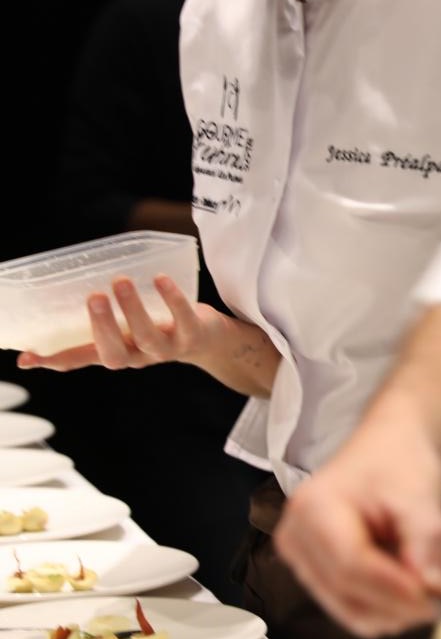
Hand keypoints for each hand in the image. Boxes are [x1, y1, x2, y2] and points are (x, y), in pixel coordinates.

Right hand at [18, 276, 227, 371]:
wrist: (215, 343)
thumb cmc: (160, 327)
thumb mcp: (128, 327)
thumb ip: (104, 318)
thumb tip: (72, 291)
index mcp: (116, 351)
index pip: (80, 360)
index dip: (54, 360)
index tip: (27, 357)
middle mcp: (137, 356)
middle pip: (114, 355)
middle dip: (101, 327)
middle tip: (93, 297)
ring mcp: (166, 349)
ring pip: (147, 338)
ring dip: (133, 309)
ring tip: (120, 281)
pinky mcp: (193, 336)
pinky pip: (183, 320)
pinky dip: (172, 299)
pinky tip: (160, 278)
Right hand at [275, 417, 440, 637]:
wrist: (384, 456)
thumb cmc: (398, 466)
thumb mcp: (421, 495)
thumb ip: (429, 541)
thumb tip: (434, 589)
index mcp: (313, 508)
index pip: (350, 565)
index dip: (393, 590)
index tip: (435, 601)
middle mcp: (295, 538)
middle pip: (346, 593)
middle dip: (398, 606)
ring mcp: (299, 562)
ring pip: (349, 610)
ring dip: (394, 611)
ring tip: (425, 583)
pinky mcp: (312, 577)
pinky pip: (350, 609)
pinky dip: (384, 608)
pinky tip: (405, 584)